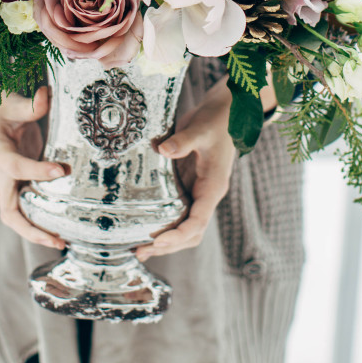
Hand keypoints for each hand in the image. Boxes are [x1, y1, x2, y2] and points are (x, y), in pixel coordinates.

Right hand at [0, 79, 66, 248]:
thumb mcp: (11, 101)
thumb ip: (30, 104)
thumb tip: (46, 96)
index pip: (16, 167)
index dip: (37, 171)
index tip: (61, 170)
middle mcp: (1, 173)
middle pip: (9, 211)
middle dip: (31, 229)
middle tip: (58, 239)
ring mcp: (10, 181)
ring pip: (17, 215)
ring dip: (36, 230)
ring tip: (63, 241)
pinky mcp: (19, 181)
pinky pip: (27, 205)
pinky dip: (40, 218)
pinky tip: (61, 224)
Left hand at [135, 79, 235, 260]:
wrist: (224, 112)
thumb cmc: (217, 121)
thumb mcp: (201, 129)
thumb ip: (183, 140)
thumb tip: (162, 150)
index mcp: (213, 187)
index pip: (198, 221)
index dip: (179, 235)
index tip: (159, 242)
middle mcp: (205, 194)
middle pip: (190, 233)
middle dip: (168, 245)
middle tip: (141, 250)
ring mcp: (196, 191)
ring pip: (182, 226)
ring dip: (163, 238)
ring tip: (138, 247)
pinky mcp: (186, 184)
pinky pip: (175, 210)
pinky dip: (161, 221)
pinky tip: (142, 224)